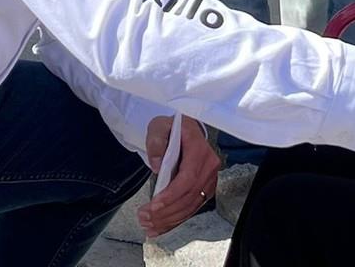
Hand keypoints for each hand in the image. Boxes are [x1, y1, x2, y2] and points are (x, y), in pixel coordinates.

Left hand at [137, 116, 220, 237]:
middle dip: (166, 211)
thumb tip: (157, 165)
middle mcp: (209, 165)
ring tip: (148, 225)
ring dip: (169, 219)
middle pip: (189, 196)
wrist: (186, 131)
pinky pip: (192, 208)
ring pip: (191, 205)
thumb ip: (156, 141)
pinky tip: (160, 227)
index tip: (154, 206)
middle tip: (144, 218)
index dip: (171, 195)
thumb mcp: (159, 126)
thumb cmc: (173, 129)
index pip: (188, 178)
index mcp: (199, 149)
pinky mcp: (206, 188)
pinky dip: (176, 220)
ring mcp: (210, 178)